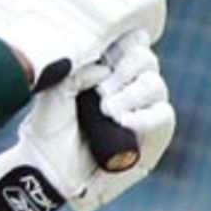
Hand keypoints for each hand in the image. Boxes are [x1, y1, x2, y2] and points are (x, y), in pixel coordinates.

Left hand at [0, 30, 174, 210]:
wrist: (47, 168)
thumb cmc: (48, 129)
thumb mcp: (56, 92)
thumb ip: (78, 70)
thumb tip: (102, 67)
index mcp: (106, 69)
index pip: (131, 42)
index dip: (127, 42)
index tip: (108, 53)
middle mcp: (127, 87)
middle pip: (146, 61)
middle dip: (127, 68)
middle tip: (102, 91)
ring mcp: (141, 111)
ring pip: (156, 87)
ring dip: (133, 94)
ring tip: (108, 110)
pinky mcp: (151, 139)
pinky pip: (164, 118)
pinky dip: (146, 117)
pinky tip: (125, 122)